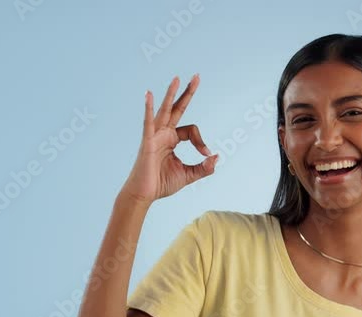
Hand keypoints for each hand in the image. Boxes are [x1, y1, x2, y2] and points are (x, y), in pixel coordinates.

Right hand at [121, 74, 217, 202]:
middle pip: (177, 108)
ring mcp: (154, 135)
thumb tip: (217, 156)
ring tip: (178, 78)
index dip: (201, 141)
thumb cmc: (161, 184)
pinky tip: (148, 94)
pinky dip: (148, 108)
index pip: (191, 130)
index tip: (206, 155)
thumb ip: (204, 168)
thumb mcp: (189, 175)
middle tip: (197, 76)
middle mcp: (163, 133)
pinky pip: (148, 121)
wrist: (144, 195)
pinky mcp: (147, 141)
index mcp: (172, 140)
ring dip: (171, 94)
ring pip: (164, 110)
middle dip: (187, 93)